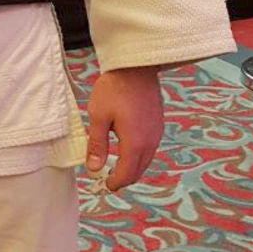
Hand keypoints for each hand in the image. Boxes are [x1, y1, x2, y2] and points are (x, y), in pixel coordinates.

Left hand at [85, 66, 164, 191]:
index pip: (126, 173)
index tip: (105, 184)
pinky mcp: (158, 124)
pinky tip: (129, 150)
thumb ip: (96, 144)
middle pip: (139, 170)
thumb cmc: (115, 89)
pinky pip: (150, 148)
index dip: (115, 182)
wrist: (136, 66)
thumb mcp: (98, 116)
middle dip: (124, 178)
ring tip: (117, 167)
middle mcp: (150, 141)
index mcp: (135, 142)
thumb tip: (94, 168)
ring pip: (146, 160)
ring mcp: (157, 132)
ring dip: (133, 168)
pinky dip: (140, 156)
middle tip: (110, 180)